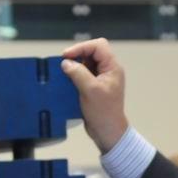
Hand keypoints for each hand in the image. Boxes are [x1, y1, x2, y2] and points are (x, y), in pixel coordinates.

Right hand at [61, 38, 129, 152]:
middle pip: (92, 52)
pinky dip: (74, 74)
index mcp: (112, 68)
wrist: (107, 131)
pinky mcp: (94, 86)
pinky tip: (67, 80)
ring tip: (64, 72)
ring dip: (75, 65)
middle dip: (77, 55)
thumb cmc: (104, 112)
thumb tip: (66, 63)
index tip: (66, 56)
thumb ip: (78, 73)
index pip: (98, 46)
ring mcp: (101, 78)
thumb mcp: (90, 90)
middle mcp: (108, 70)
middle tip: (64, 63)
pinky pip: (83, 74)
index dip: (81, 47)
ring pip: (87, 63)